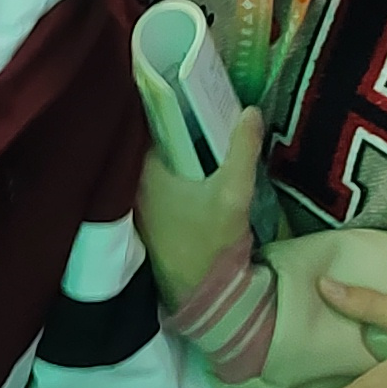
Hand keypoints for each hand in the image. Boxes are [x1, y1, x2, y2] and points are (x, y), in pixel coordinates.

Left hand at [136, 104, 262, 295]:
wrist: (201, 297)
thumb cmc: (209, 244)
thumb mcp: (233, 194)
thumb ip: (242, 151)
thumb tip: (251, 111)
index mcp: (144, 172)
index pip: (153, 123)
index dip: (175, 105)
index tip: (197, 90)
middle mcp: (135, 184)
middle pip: (160, 141)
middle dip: (184, 126)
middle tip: (214, 109)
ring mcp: (143, 203)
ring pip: (165, 162)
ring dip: (186, 150)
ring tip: (215, 132)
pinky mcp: (155, 218)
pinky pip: (167, 181)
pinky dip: (184, 171)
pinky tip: (206, 167)